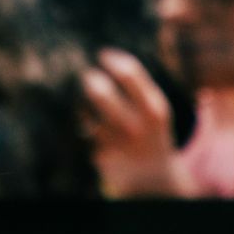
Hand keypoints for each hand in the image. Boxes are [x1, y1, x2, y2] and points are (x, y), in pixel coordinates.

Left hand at [81, 48, 187, 197]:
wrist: (155, 180)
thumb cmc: (151, 133)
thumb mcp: (155, 109)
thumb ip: (137, 85)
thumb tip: (107, 54)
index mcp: (154, 109)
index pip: (129, 74)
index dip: (111, 60)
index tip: (101, 54)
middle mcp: (137, 127)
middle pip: (102, 94)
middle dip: (88, 80)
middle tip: (85, 76)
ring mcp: (117, 144)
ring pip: (86, 114)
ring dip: (79, 102)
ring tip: (80, 97)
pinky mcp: (100, 158)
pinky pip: (82, 132)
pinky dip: (78, 123)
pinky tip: (81, 120)